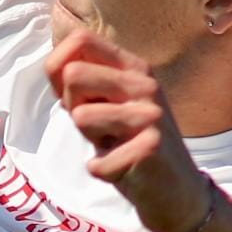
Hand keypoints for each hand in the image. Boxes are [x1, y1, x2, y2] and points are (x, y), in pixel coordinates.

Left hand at [47, 29, 212, 231]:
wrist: (177, 192)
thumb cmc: (132, 146)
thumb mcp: (108, 105)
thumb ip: (83, 83)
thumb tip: (53, 57)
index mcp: (133, 67)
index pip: (80, 40)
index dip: (59, 70)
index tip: (77, 98)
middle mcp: (145, 83)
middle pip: (72, 75)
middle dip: (73, 108)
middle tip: (100, 129)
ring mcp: (151, 113)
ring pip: (81, 116)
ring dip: (92, 142)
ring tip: (117, 147)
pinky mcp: (150, 146)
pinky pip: (96, 161)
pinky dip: (104, 171)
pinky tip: (127, 170)